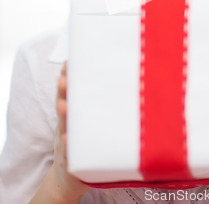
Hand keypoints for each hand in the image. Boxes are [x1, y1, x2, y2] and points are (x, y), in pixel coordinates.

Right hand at [52, 62, 88, 201]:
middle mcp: (66, 125)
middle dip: (63, 92)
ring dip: (64, 115)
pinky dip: (66, 146)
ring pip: (64, 126)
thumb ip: (94, 104)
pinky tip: (66, 138)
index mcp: (72, 115)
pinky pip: (68, 153)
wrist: (69, 178)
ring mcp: (65, 142)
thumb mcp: (86, 122)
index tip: (68, 62)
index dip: (67, 78)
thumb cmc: (83, 144)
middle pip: (63, 105)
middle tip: (64, 78)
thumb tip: (113, 81)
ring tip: (64, 104)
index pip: (68, 93)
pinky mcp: (69, 161)